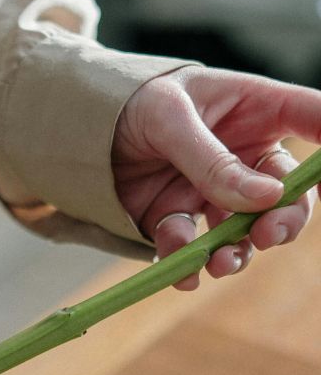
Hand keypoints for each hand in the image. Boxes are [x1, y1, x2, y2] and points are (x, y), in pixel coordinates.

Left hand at [112, 67, 320, 289]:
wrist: (77, 129)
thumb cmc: (132, 101)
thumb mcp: (170, 118)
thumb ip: (213, 160)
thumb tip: (263, 199)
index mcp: (255, 110)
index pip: (313, 120)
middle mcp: (242, 155)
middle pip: (286, 194)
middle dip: (284, 219)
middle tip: (268, 234)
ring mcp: (211, 191)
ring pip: (243, 232)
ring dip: (238, 252)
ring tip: (220, 263)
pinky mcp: (176, 218)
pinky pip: (191, 249)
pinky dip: (187, 264)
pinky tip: (183, 273)